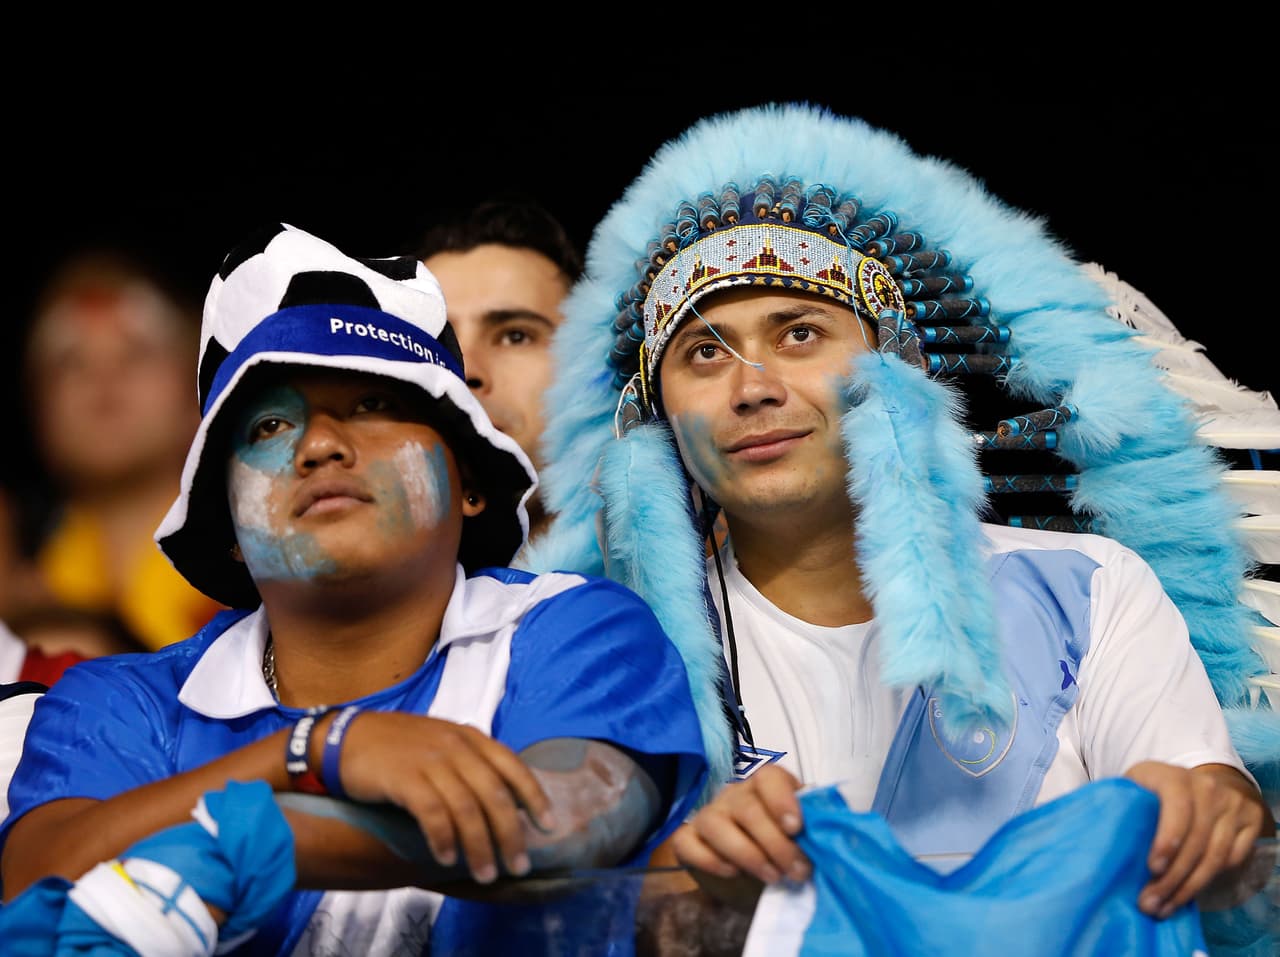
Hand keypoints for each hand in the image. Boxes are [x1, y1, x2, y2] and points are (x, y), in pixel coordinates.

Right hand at [333, 712, 552, 883]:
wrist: (347, 736)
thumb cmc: (398, 746)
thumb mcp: (442, 742)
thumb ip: (471, 763)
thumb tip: (506, 801)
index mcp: (470, 737)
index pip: (512, 766)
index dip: (534, 797)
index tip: (548, 826)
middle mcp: (455, 746)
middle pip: (494, 795)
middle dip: (510, 834)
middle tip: (517, 866)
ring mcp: (430, 761)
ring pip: (467, 809)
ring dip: (479, 847)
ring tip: (484, 874)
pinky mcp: (404, 778)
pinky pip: (433, 814)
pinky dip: (443, 839)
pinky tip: (446, 859)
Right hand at [671, 765, 808, 889]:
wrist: (757, 869)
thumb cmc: (785, 845)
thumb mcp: (804, 834)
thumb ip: (815, 827)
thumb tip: (831, 832)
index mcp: (765, 786)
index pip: (769, 777)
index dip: (782, 800)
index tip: (796, 828)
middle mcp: (734, 795)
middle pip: (747, 808)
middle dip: (775, 843)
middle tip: (797, 870)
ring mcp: (708, 815)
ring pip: (715, 824)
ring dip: (746, 854)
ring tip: (772, 876)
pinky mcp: (688, 839)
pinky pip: (687, 843)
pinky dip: (709, 859)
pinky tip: (732, 872)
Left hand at [1124, 761, 1271, 917]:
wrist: (1198, 785)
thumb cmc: (1154, 792)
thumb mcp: (1135, 789)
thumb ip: (1121, 807)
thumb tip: (1098, 837)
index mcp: (1172, 776)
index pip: (1177, 807)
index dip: (1167, 839)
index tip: (1152, 868)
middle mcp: (1206, 786)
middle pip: (1196, 840)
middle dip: (1173, 877)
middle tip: (1150, 903)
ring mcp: (1232, 803)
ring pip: (1216, 856)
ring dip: (1189, 888)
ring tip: (1165, 907)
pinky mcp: (1250, 820)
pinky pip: (1233, 860)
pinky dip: (1211, 881)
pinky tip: (1188, 894)